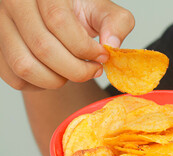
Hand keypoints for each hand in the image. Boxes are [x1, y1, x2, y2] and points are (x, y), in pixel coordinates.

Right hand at [0, 0, 133, 90]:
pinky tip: (56, 75)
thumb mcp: (102, 11)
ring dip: (57, 80)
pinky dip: (40, 86)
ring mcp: (1, 27)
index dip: (85, 47)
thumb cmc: (78, 15)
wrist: (56, 20)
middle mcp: (14, 5)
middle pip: (42, 48)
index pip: (58, 21)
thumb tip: (112, 45)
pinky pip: (15, 79)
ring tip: (74, 72)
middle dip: (76, 69)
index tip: (102, 56)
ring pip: (25, 66)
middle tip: (93, 70)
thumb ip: (116, 23)